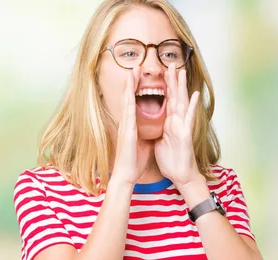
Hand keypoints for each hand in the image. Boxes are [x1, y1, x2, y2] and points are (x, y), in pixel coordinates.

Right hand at [110, 67, 147, 185]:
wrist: (127, 175)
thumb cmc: (134, 161)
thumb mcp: (144, 143)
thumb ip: (146, 132)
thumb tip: (152, 127)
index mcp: (131, 125)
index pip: (133, 103)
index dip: (135, 90)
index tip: (139, 77)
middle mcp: (127, 123)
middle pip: (128, 97)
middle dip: (131, 82)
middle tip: (135, 67)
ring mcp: (125, 125)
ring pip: (127, 100)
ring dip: (129, 85)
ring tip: (132, 71)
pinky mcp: (127, 131)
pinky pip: (129, 111)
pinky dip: (129, 99)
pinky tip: (130, 90)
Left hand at [155, 63, 202, 186]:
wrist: (180, 175)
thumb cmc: (171, 160)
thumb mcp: (160, 141)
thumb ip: (158, 129)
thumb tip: (151, 123)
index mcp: (169, 123)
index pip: (166, 100)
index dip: (164, 86)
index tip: (161, 73)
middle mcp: (176, 122)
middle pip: (174, 97)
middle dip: (172, 80)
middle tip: (171, 64)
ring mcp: (182, 127)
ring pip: (182, 103)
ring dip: (182, 87)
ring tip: (182, 72)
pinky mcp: (185, 134)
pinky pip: (188, 119)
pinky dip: (191, 106)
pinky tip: (194, 95)